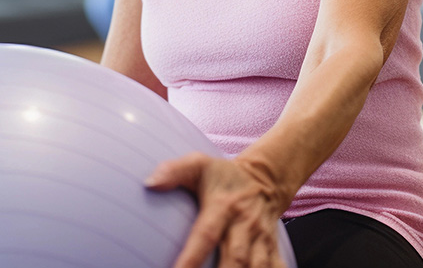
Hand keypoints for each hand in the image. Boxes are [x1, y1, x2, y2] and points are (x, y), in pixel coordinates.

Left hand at [147, 152, 289, 267]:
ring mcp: (260, 239)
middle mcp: (244, 225)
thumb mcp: (199, 164)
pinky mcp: (272, 249)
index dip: (191, 259)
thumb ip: (174, 171)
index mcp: (223, 206)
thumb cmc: (223, 175)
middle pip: (235, 260)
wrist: (265, 178)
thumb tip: (150, 183)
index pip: (206, 235)